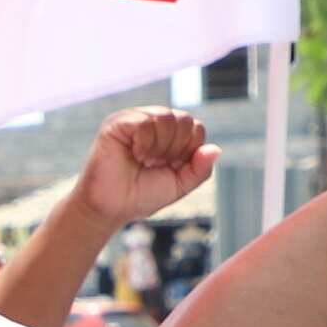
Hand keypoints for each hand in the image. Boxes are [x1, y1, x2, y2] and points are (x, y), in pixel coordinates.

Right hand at [80, 108, 217, 221]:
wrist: (110, 208)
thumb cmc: (140, 196)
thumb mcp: (178, 186)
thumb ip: (199, 170)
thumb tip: (216, 149)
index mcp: (169, 135)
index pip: (195, 128)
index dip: (189, 150)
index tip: (170, 167)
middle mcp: (153, 122)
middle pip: (184, 120)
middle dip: (175, 149)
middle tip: (154, 164)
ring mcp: (135, 119)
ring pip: (166, 118)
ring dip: (159, 147)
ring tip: (143, 160)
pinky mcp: (118, 122)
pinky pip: (144, 122)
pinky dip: (144, 143)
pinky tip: (134, 154)